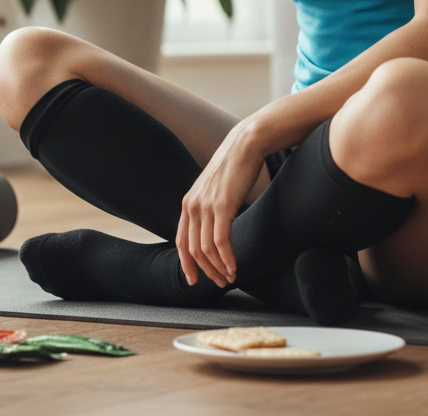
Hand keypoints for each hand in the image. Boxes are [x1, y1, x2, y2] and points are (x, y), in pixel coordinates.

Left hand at [175, 122, 265, 287]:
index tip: (194, 280)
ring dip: (218, 268)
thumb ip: (207, 206)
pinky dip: (227, 259)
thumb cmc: (234, 166)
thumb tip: (213, 227)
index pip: (181, 241)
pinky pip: (221, 242)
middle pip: (193, 250)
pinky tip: (235, 267)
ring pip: (206, 250)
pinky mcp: (222, 206)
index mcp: (188, 203)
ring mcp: (206, 206)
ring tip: (230, 277)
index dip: (186, 264)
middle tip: (220, 282)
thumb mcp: (213, 188)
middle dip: (206, 271)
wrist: (245, 144)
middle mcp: (192, 205)